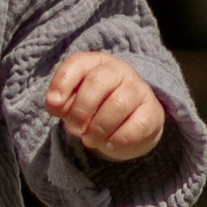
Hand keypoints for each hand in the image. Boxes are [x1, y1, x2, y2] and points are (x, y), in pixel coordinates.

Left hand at [47, 50, 167, 162]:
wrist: (131, 123)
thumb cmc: (96, 107)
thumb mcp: (74, 102)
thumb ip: (61, 102)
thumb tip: (53, 104)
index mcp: (95, 62)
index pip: (77, 63)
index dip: (62, 83)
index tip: (53, 104)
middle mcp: (119, 70)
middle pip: (97, 83)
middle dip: (80, 110)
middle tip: (74, 130)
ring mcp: (138, 88)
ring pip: (118, 104)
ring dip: (98, 127)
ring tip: (89, 140)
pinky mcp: (152, 111)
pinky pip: (137, 125)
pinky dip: (119, 138)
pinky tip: (109, 144)